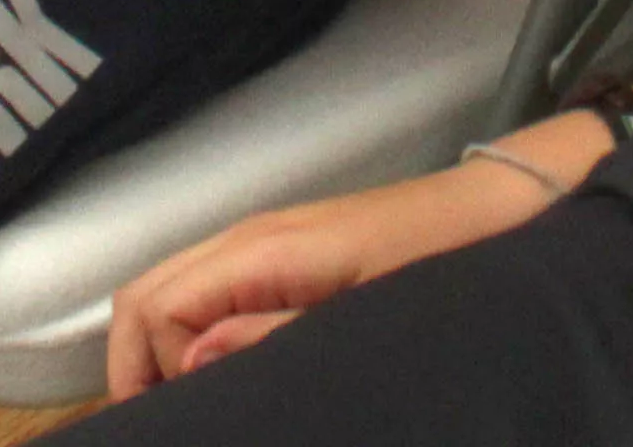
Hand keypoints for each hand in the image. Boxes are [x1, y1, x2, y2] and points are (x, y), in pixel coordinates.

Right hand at [106, 155, 557, 394]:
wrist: (496, 210)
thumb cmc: (439, 260)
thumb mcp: (361, 315)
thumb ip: (273, 336)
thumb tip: (191, 358)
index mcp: (261, 249)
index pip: (155, 308)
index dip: (156, 372)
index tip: (193, 416)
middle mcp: (249, 236)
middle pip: (145, 294)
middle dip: (136, 364)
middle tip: (167, 422)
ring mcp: (264, 240)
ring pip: (170, 288)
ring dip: (159, 349)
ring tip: (190, 405)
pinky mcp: (284, 252)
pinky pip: (207, 287)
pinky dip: (189, 329)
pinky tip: (219, 370)